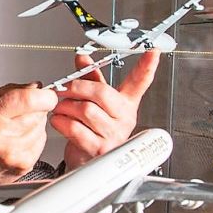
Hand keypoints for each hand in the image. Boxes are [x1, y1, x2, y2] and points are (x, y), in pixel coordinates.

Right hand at [0, 83, 56, 183]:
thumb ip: (9, 91)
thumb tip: (35, 87)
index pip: (28, 100)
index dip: (44, 95)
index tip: (46, 95)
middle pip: (38, 113)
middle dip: (36, 109)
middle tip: (21, 112)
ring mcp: (12, 153)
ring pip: (41, 127)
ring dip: (34, 124)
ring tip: (15, 128)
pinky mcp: (22, 164)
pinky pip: (41, 142)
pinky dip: (34, 138)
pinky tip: (18, 140)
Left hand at [51, 50, 158, 170]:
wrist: (86, 160)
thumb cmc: (91, 129)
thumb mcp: (93, 101)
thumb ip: (89, 78)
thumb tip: (82, 58)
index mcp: (125, 104)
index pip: (139, 83)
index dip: (147, 67)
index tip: (153, 52)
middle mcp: (124, 119)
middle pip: (101, 93)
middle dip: (76, 88)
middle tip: (62, 88)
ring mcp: (114, 135)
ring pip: (85, 110)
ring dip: (65, 106)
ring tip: (60, 108)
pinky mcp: (99, 149)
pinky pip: (76, 128)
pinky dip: (62, 122)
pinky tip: (59, 120)